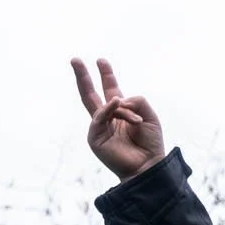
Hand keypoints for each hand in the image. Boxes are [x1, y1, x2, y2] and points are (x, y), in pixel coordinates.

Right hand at [72, 58, 165, 181]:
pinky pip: (99, 118)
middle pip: (90, 93)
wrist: (148, 165)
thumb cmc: (150, 142)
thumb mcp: (149, 116)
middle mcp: (107, 117)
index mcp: (121, 111)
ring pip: (100, 105)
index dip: (106, 74)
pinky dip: (109, 109)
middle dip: (83, 76)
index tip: (100, 60)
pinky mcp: (94, 137)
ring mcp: (99, 127)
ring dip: (120, 107)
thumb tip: (118, 98)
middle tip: (74, 59)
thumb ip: (137, 101)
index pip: (110, 89)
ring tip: (138, 123)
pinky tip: (117, 103)